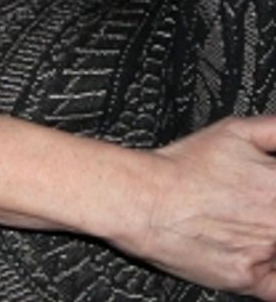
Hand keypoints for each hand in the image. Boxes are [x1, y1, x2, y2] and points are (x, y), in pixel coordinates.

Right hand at [114, 116, 275, 297]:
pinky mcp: (249, 279)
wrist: (146, 200)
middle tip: (258, 207)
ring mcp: (266, 252)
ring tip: (254, 223)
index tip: (271, 189)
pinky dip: (275, 271)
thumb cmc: (184, 166)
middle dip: (272, 210)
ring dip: (272, 236)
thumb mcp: (235, 131)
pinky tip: (264, 255)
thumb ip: (274, 130)